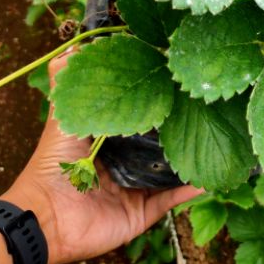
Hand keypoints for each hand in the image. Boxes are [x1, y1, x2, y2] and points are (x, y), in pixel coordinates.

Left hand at [2, 49, 200, 263]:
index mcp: (108, 141)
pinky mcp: (142, 213)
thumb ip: (65, 85)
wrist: (46, 216)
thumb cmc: (52, 164)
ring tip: (218, 138)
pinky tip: (210, 176)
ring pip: (171, 171)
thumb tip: (72, 48)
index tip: (179, 82)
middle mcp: (124, 164)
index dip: (157, 102)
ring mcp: (135, 189)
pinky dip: (190, 190)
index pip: (139, 118)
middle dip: (180, 130)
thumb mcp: (62, 118)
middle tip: (206, 107)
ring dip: (191, 159)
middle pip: (159, 144)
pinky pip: (171, 200)